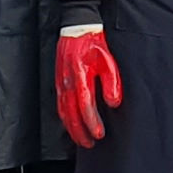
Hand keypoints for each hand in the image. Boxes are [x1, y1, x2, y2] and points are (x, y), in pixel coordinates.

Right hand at [56, 24, 122, 148]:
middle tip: (90, 144)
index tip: (99, 134)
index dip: (92, 122)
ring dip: (71, 128)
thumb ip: (112, 83)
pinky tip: (70, 124)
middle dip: (80, 132)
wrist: (77, 28)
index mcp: (80, 77)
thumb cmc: (93, 44)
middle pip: (71, 114)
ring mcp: (60, 83)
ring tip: (81, 140)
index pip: (85, 106)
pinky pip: (60, 105)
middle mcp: (67, 83)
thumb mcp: (108, 61)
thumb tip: (113, 102)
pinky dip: (64, 118)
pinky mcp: (58, 82)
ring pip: (63, 112)